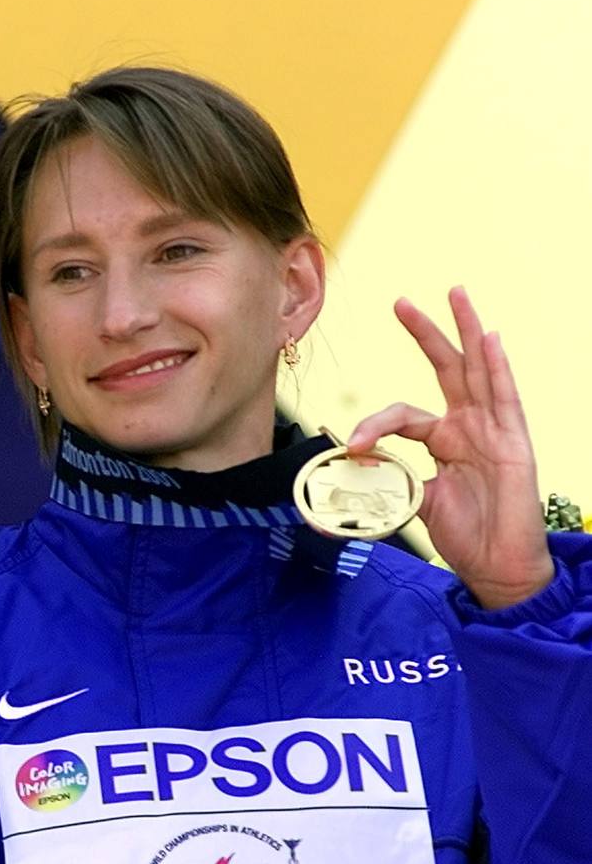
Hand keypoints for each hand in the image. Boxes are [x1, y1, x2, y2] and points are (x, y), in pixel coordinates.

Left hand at [348, 287, 552, 609]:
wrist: (495, 568)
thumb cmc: (464, 535)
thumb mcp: (414, 502)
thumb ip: (388, 481)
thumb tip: (349, 473)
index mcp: (446, 439)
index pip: (404, 414)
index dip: (375, 424)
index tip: (355, 444)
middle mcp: (471, 427)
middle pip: (448, 369)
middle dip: (426, 333)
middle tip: (402, 302)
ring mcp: (495, 432)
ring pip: (478, 371)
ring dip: (465, 332)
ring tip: (455, 295)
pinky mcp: (514, 444)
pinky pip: (506, 399)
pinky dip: (496, 368)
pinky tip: (489, 340)